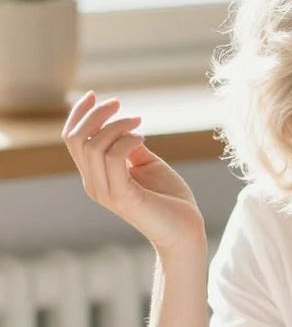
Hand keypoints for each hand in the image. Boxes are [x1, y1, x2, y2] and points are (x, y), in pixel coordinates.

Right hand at [63, 93, 206, 257]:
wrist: (185, 231)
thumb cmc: (168, 198)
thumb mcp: (145, 164)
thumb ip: (129, 147)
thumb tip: (123, 126)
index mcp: (95, 175)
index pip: (72, 140)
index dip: (79, 114)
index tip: (95, 95)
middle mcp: (93, 184)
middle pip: (76, 139)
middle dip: (95, 114)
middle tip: (119, 104)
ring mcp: (105, 192)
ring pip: (92, 146)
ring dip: (116, 126)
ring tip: (139, 124)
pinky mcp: (122, 197)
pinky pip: (113, 158)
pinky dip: (126, 140)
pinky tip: (143, 138)